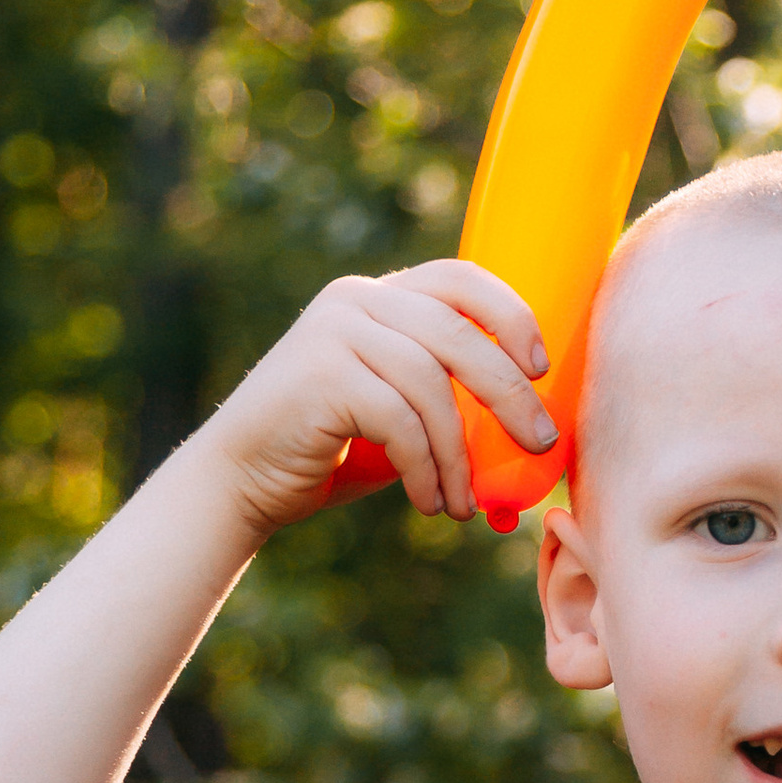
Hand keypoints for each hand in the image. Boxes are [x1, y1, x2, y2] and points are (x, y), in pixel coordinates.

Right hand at [198, 261, 554, 534]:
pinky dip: (424, 468)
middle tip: (538, 443)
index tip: (540, 365)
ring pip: (431, 385)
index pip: (460, 279)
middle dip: (509, 394)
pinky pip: (399, 420)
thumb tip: (534, 422)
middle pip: (459, 335)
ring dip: (459, 454)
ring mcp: (334, 332)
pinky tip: (428, 503)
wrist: (241, 478)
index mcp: (380, 297)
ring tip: (463, 504)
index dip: (510, 316)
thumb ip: (450, 396)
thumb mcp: (401, 411)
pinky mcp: (321, 374)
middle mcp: (356, 301)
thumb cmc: (333, 451)